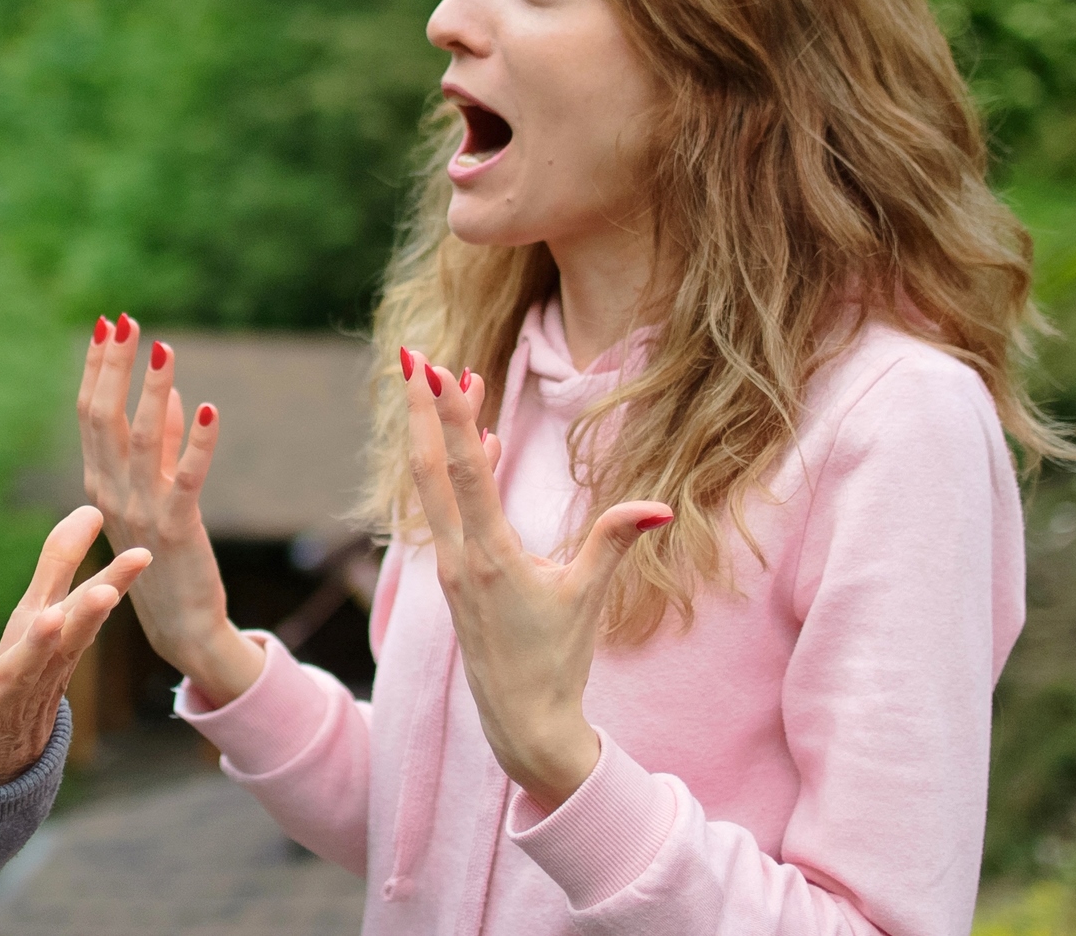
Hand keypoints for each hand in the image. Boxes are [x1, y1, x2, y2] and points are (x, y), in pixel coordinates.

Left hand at [0, 505, 150, 785]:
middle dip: (87, 614)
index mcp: (60, 639)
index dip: (115, 580)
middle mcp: (43, 665)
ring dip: (40, 645)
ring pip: (28, 667)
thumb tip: (91, 508)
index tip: (144, 553)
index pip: (91, 606)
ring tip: (51, 620)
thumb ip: (62, 562)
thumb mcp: (41, 612)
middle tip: (106, 590)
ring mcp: (10, 692)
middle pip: (69, 637)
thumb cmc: (23, 672)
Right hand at [78, 313, 264, 706]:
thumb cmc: (162, 559)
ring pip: (141, 440)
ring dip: (153, 391)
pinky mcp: (176, 530)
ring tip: (164, 348)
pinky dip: (195, 444)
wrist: (179, 627)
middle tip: (124, 320)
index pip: (90, 414)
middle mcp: (110, 494)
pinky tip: (208, 410)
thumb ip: (160, 446)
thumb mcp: (151, 497)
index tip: (106, 325)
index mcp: (99, 483)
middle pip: (104, 418)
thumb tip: (171, 395)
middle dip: (114, 366)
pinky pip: (185, 479)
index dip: (98, 368)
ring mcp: (140, 513)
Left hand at [400, 348, 672, 812]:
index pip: (464, 473)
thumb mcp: (589, 599)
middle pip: (428, 467)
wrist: (520, 722)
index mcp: (489, 559)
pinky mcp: (452, 577)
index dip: (452, 418)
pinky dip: (454, 472)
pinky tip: (473, 446)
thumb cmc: (557, 662)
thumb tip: (660, 507)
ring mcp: (449, 567)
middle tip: (415, 353)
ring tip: (441, 380)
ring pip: (431, 486)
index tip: (442, 370)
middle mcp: (458, 557)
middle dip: (421, 409)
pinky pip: (446, 511)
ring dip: (434, 433)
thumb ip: (615, 543)